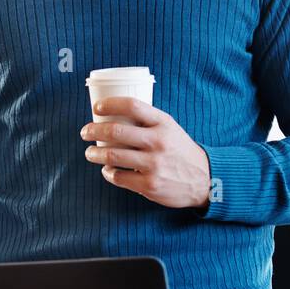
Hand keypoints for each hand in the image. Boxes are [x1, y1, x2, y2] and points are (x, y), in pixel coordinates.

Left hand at [80, 97, 211, 208]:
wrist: (204, 179)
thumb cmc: (181, 151)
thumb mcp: (170, 129)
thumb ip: (148, 122)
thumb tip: (115, 115)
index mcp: (163, 123)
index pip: (132, 105)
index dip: (110, 104)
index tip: (97, 108)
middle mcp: (158, 141)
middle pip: (116, 130)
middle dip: (93, 130)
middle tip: (85, 132)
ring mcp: (153, 164)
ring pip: (112, 155)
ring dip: (94, 154)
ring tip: (90, 153)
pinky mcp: (149, 184)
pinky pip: (118, 177)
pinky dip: (108, 173)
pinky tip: (107, 170)